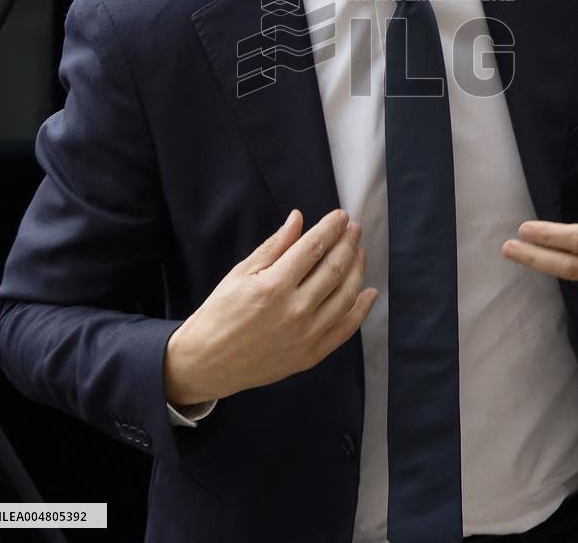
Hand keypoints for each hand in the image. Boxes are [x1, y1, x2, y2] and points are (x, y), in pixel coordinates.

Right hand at [164, 209, 377, 405]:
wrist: (208, 361)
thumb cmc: (221, 312)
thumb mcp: (241, 272)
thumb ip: (275, 245)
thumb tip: (298, 218)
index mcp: (274, 285)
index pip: (314, 248)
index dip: (331, 228)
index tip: (341, 216)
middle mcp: (294, 311)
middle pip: (334, 269)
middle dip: (348, 243)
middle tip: (354, 229)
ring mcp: (305, 335)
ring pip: (345, 297)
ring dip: (357, 270)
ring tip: (360, 252)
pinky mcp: (310, 355)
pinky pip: (344, 330)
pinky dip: (361, 310)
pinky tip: (369, 292)